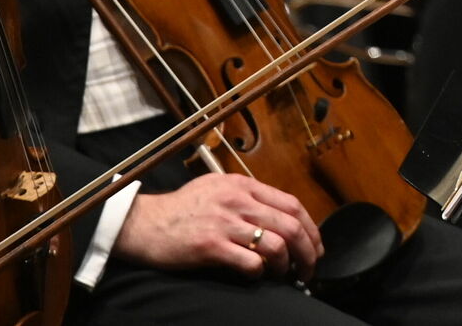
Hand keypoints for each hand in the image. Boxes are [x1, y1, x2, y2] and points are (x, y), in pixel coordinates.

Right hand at [120, 177, 322, 277]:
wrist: (145, 223)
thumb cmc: (181, 209)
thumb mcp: (218, 188)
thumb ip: (248, 196)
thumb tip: (278, 215)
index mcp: (243, 185)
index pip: (292, 204)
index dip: (311, 227)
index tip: (316, 245)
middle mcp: (238, 200)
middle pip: (291, 225)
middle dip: (308, 250)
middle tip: (309, 267)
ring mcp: (225, 223)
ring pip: (276, 244)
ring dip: (286, 264)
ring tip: (284, 274)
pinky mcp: (211, 246)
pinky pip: (250, 261)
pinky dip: (260, 271)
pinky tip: (257, 274)